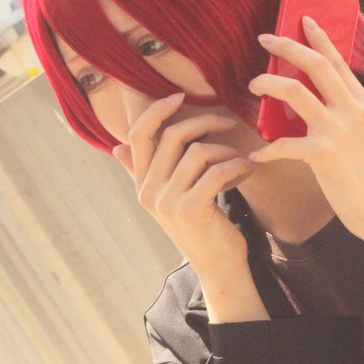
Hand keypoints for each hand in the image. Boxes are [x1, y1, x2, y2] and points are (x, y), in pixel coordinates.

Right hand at [112, 93, 255, 278]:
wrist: (217, 267)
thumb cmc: (200, 228)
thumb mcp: (169, 199)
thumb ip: (145, 172)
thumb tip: (116, 147)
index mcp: (142, 185)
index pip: (138, 135)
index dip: (157, 110)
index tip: (180, 96)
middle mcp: (149, 192)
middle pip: (173, 136)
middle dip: (205, 122)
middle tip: (229, 123)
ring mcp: (167, 202)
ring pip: (198, 152)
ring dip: (227, 150)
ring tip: (241, 160)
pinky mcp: (190, 210)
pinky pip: (216, 171)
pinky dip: (237, 166)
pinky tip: (247, 170)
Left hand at [248, 17, 363, 241]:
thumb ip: (350, 115)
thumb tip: (322, 102)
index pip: (338, 60)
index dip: (318, 37)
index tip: (301, 19)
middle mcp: (353, 110)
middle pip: (314, 64)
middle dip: (285, 46)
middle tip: (264, 39)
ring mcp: (338, 131)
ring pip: (293, 91)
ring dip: (267, 84)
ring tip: (254, 85)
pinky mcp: (324, 154)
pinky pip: (283, 144)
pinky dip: (266, 149)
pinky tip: (256, 155)